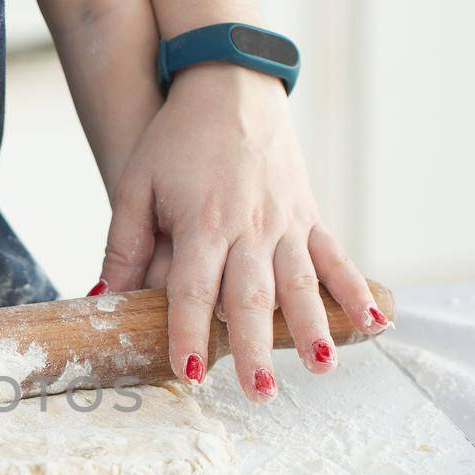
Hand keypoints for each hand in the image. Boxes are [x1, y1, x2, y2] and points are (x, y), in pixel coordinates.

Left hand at [97, 63, 389, 401]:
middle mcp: (249, 225)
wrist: (227, 82)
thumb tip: (102, 299)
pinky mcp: (308, 212)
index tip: (186, 373)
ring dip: (313, 328)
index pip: (193, 291)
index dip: (188, 334)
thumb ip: (125, 246)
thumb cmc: (175, 138)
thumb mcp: (136, 186)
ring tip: (321, 368)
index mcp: (203, 221)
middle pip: (251, 298)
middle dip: (255, 348)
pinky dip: (354, 289)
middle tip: (260, 393)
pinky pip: (334, 256)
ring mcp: (285, 219)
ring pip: (301, 284)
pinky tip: (372, 322)